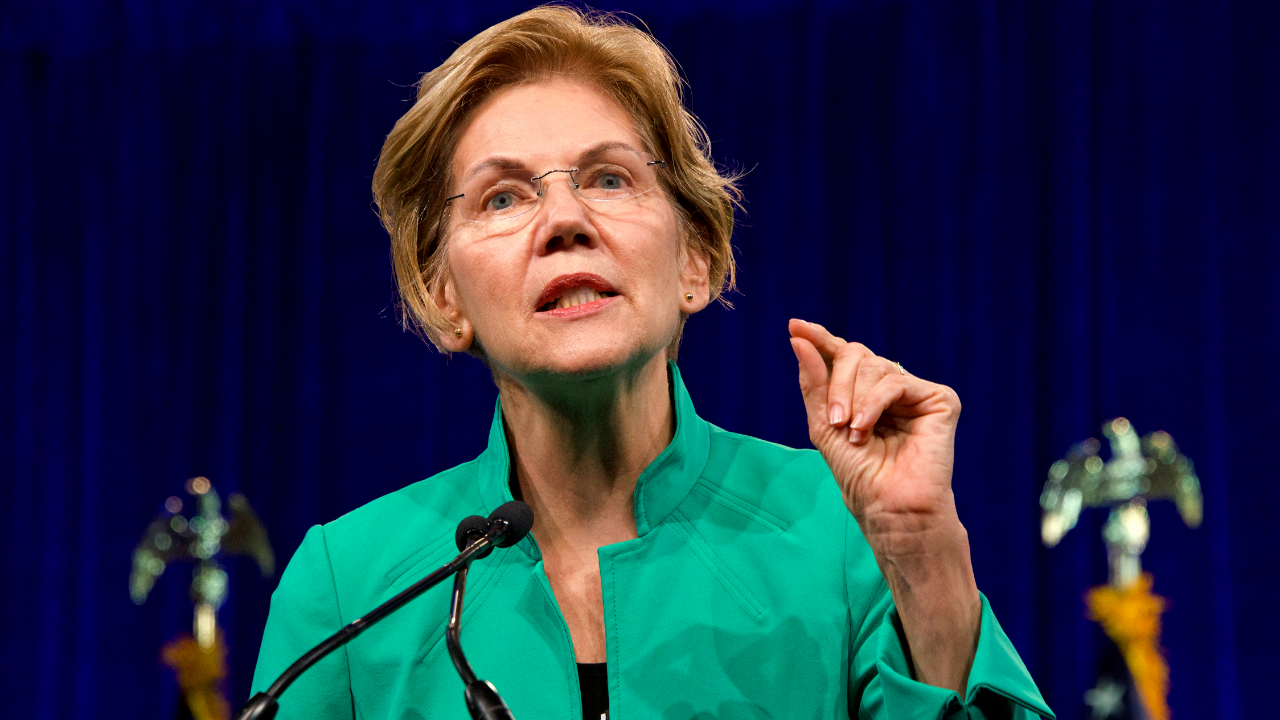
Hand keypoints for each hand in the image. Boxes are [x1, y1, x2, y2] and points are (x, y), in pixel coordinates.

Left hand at [788, 319, 979, 694]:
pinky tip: (865, 427)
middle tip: (833, 419)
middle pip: (854, 356)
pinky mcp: (939, 399)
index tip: (795, 325)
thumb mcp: (823, 425)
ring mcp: (915, 392)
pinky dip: (873, 403)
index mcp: (865, 394)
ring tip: (851, 431)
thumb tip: (797, 336)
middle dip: (836, 383)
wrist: (889, 508)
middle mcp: (891, 388)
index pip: (842, 356)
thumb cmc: (859, 476)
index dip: (820, 339)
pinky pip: (894, 380)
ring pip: (873, 365)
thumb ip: (813, 382)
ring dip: (852, 398)